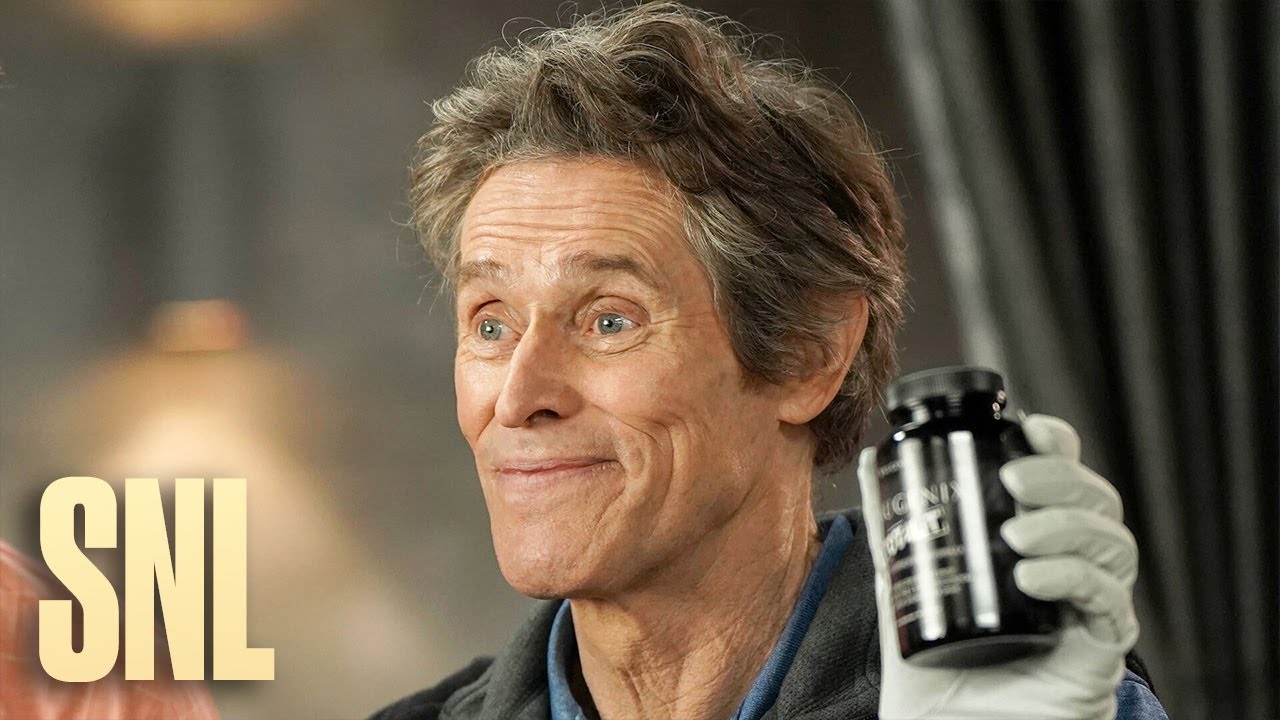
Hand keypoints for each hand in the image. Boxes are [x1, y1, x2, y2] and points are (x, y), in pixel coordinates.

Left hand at [857, 414, 1138, 719]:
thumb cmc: (935, 674)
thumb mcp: (905, 591)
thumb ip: (893, 532)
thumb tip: (869, 464)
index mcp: (1036, 546)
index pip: (1063, 482)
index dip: (1056, 447)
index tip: (1027, 426)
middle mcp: (1072, 570)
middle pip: (1096, 503)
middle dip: (1062, 479)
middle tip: (1014, 480)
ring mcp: (1090, 610)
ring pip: (1113, 546)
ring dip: (1068, 526)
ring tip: (1017, 534)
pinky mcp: (1100, 653)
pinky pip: (1109, 606)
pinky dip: (1075, 579)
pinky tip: (1034, 577)